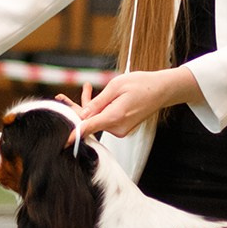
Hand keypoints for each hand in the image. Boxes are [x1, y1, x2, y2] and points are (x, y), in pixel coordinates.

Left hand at [76, 68, 201, 139]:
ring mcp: (121, 129)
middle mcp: (118, 128)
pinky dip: (100, 110)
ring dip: (91, 106)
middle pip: (90, 121)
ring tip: (88, 87)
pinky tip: (99, 97)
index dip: (75, 133)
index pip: (89, 127)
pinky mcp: (122, 127)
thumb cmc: (142, 84)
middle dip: (79, 107)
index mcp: (115, 117)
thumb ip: (97, 102)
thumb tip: (82, 114)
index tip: (65, 142)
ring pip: (97, 119)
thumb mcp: (116, 86)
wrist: (161, 90)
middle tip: (65, 95)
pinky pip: (105, 120)